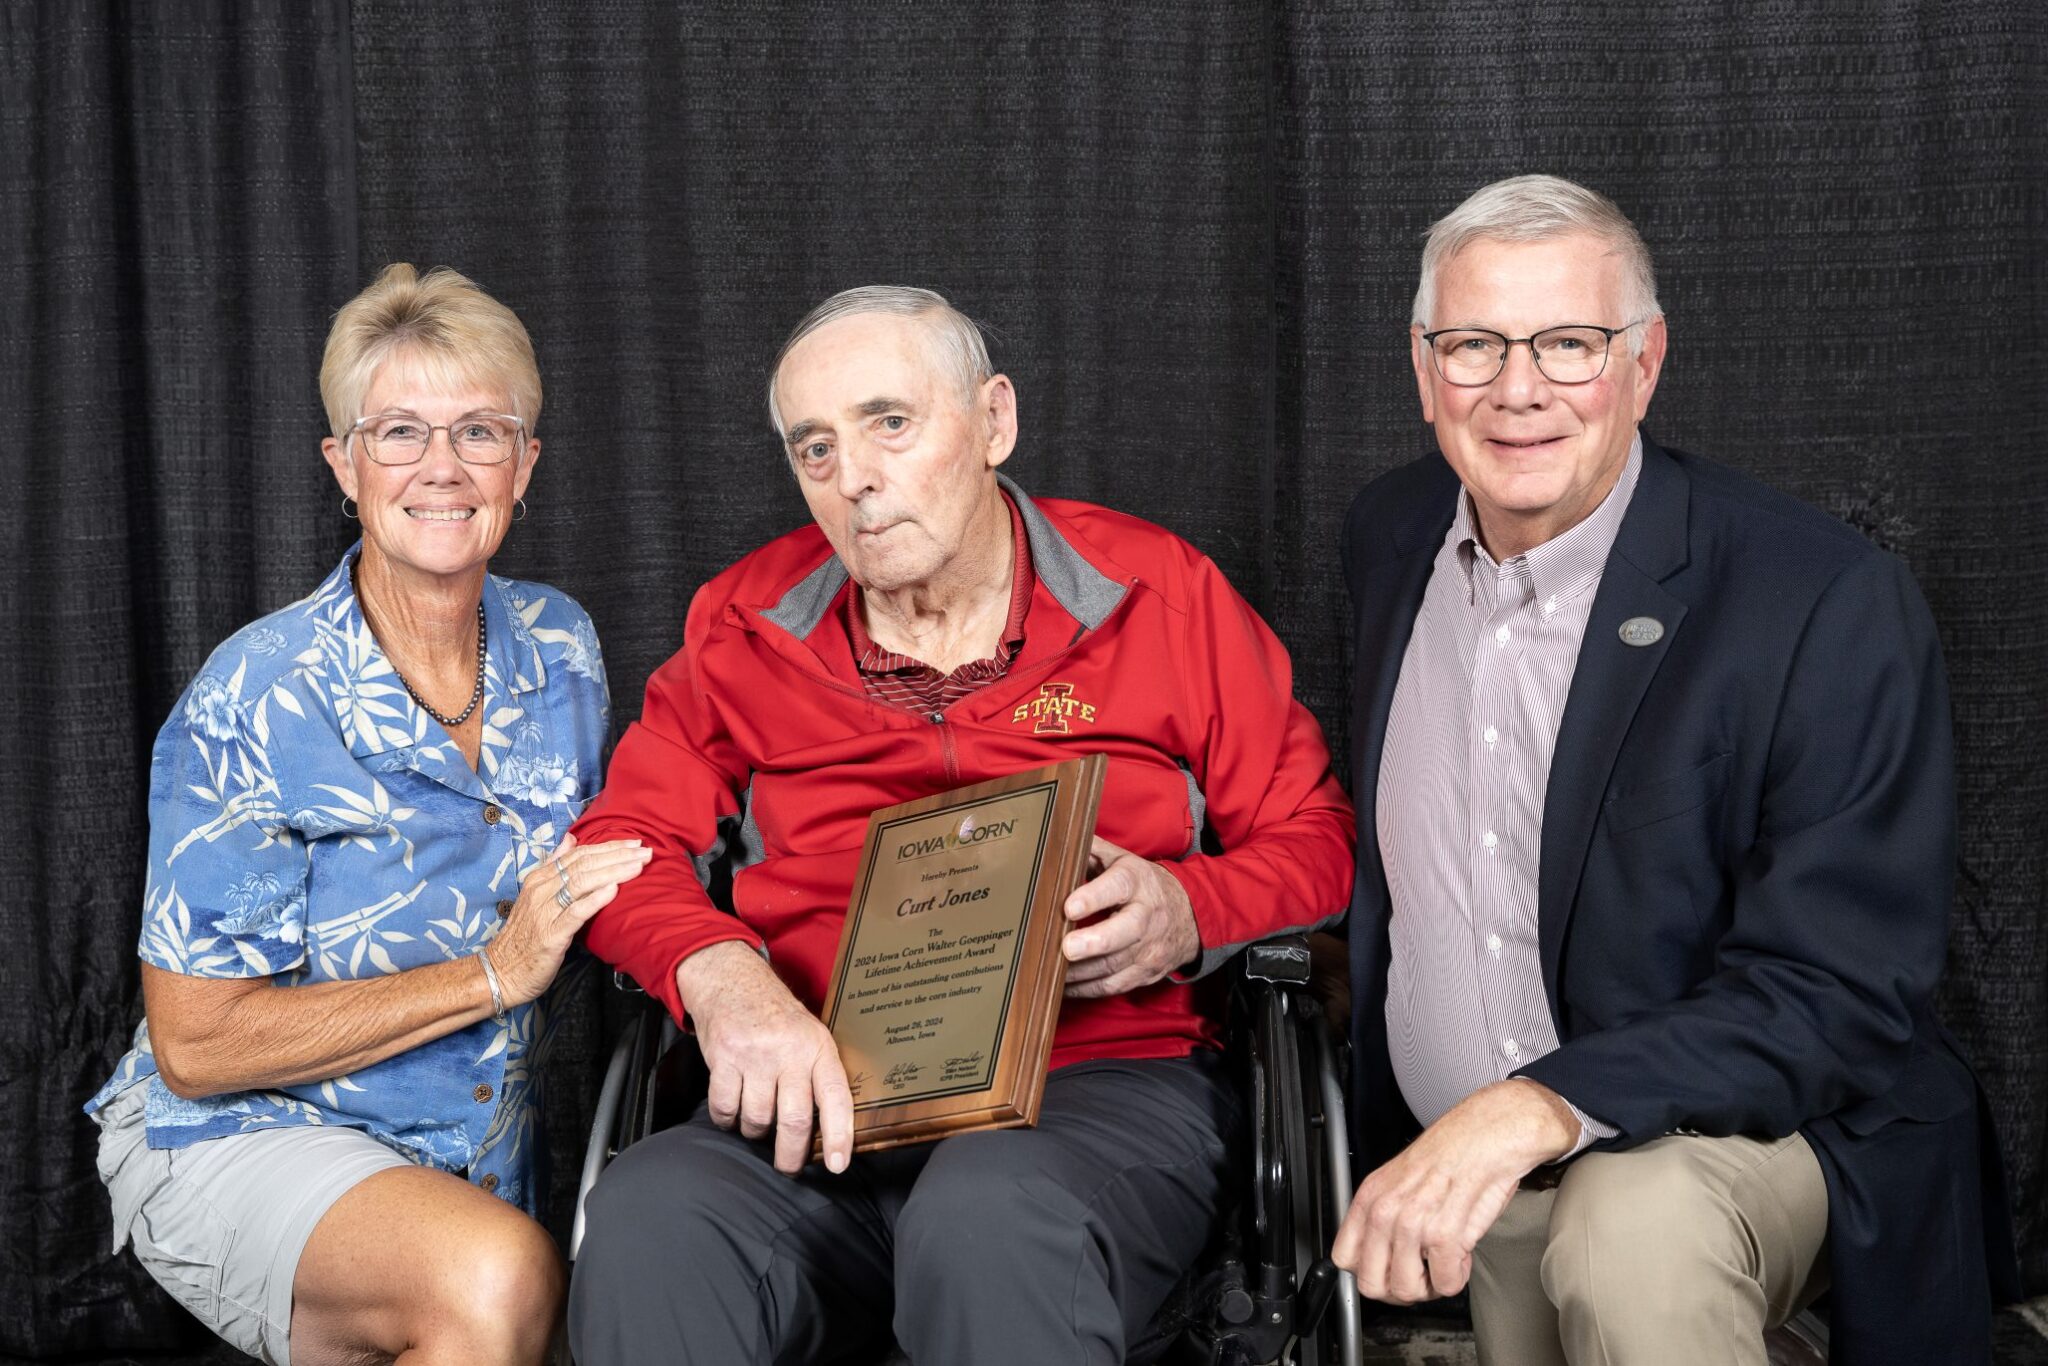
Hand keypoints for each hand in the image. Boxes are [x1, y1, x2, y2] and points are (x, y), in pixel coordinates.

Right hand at [486, 834, 651, 1006]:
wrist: (501, 972)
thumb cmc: (525, 935)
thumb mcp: (536, 895)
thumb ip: (554, 866)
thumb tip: (571, 839)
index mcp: (539, 878)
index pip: (578, 854)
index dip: (608, 846)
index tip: (634, 843)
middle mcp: (541, 890)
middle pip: (583, 864)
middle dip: (617, 856)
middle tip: (645, 851)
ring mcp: (545, 912)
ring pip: (582, 883)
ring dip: (613, 871)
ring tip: (638, 865)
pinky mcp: (551, 935)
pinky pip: (576, 912)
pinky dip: (596, 899)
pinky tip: (614, 889)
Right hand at [678, 942, 853, 1175]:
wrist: (731, 979)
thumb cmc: (774, 1014)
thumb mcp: (810, 1033)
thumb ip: (818, 1071)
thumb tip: (829, 1126)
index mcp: (818, 1047)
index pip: (836, 1097)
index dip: (838, 1135)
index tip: (837, 1164)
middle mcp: (789, 1052)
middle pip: (794, 1120)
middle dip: (790, 1155)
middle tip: (788, 1168)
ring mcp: (755, 1055)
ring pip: (757, 1119)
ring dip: (755, 1132)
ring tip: (757, 1124)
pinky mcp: (723, 1058)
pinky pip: (725, 1108)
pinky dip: (727, 1120)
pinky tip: (732, 1113)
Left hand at [1061, 836, 1201, 997]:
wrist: (1188, 915)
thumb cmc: (1142, 885)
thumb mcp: (1122, 860)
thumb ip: (1091, 850)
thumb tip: (1056, 837)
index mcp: (1137, 882)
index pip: (1117, 887)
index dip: (1094, 897)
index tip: (1069, 906)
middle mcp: (1146, 916)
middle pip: (1123, 933)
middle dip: (1093, 942)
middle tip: (1066, 947)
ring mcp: (1148, 948)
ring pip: (1114, 965)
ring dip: (1079, 972)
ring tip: (1050, 968)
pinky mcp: (1145, 973)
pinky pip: (1112, 986)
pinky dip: (1085, 989)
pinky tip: (1062, 985)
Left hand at [1331, 1079, 1580, 1303]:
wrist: (1486, 1136)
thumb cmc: (1450, 1155)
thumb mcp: (1398, 1181)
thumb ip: (1382, 1217)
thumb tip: (1379, 1257)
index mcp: (1370, 1197)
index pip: (1343, 1258)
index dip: (1368, 1272)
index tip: (1388, 1269)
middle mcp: (1386, 1211)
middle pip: (1372, 1284)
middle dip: (1399, 1288)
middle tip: (1419, 1274)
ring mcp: (1413, 1224)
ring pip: (1407, 1290)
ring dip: (1430, 1285)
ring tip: (1442, 1262)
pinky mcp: (1446, 1235)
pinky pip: (1445, 1283)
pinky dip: (1456, 1277)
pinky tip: (1461, 1255)